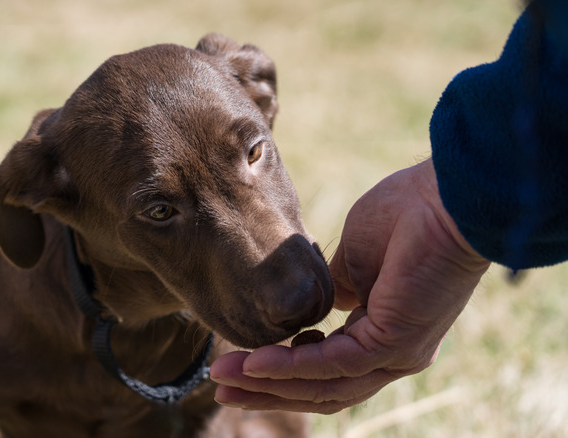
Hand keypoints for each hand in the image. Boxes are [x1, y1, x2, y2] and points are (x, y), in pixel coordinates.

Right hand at [210, 159, 489, 412]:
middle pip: (319, 391)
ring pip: (322, 387)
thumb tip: (312, 301)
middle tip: (219, 388)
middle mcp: (392, 355)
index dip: (280, 372)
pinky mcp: (392, 343)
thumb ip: (332, 285)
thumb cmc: (406, 215)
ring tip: (222, 378)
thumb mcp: (352, 257)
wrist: (445, 196)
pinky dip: (287, 367)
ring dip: (267, 385)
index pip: (326, 369)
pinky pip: (331, 365)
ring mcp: (395, 354)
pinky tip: (252, 362)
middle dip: (265, 391)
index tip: (239, 362)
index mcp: (383, 332)